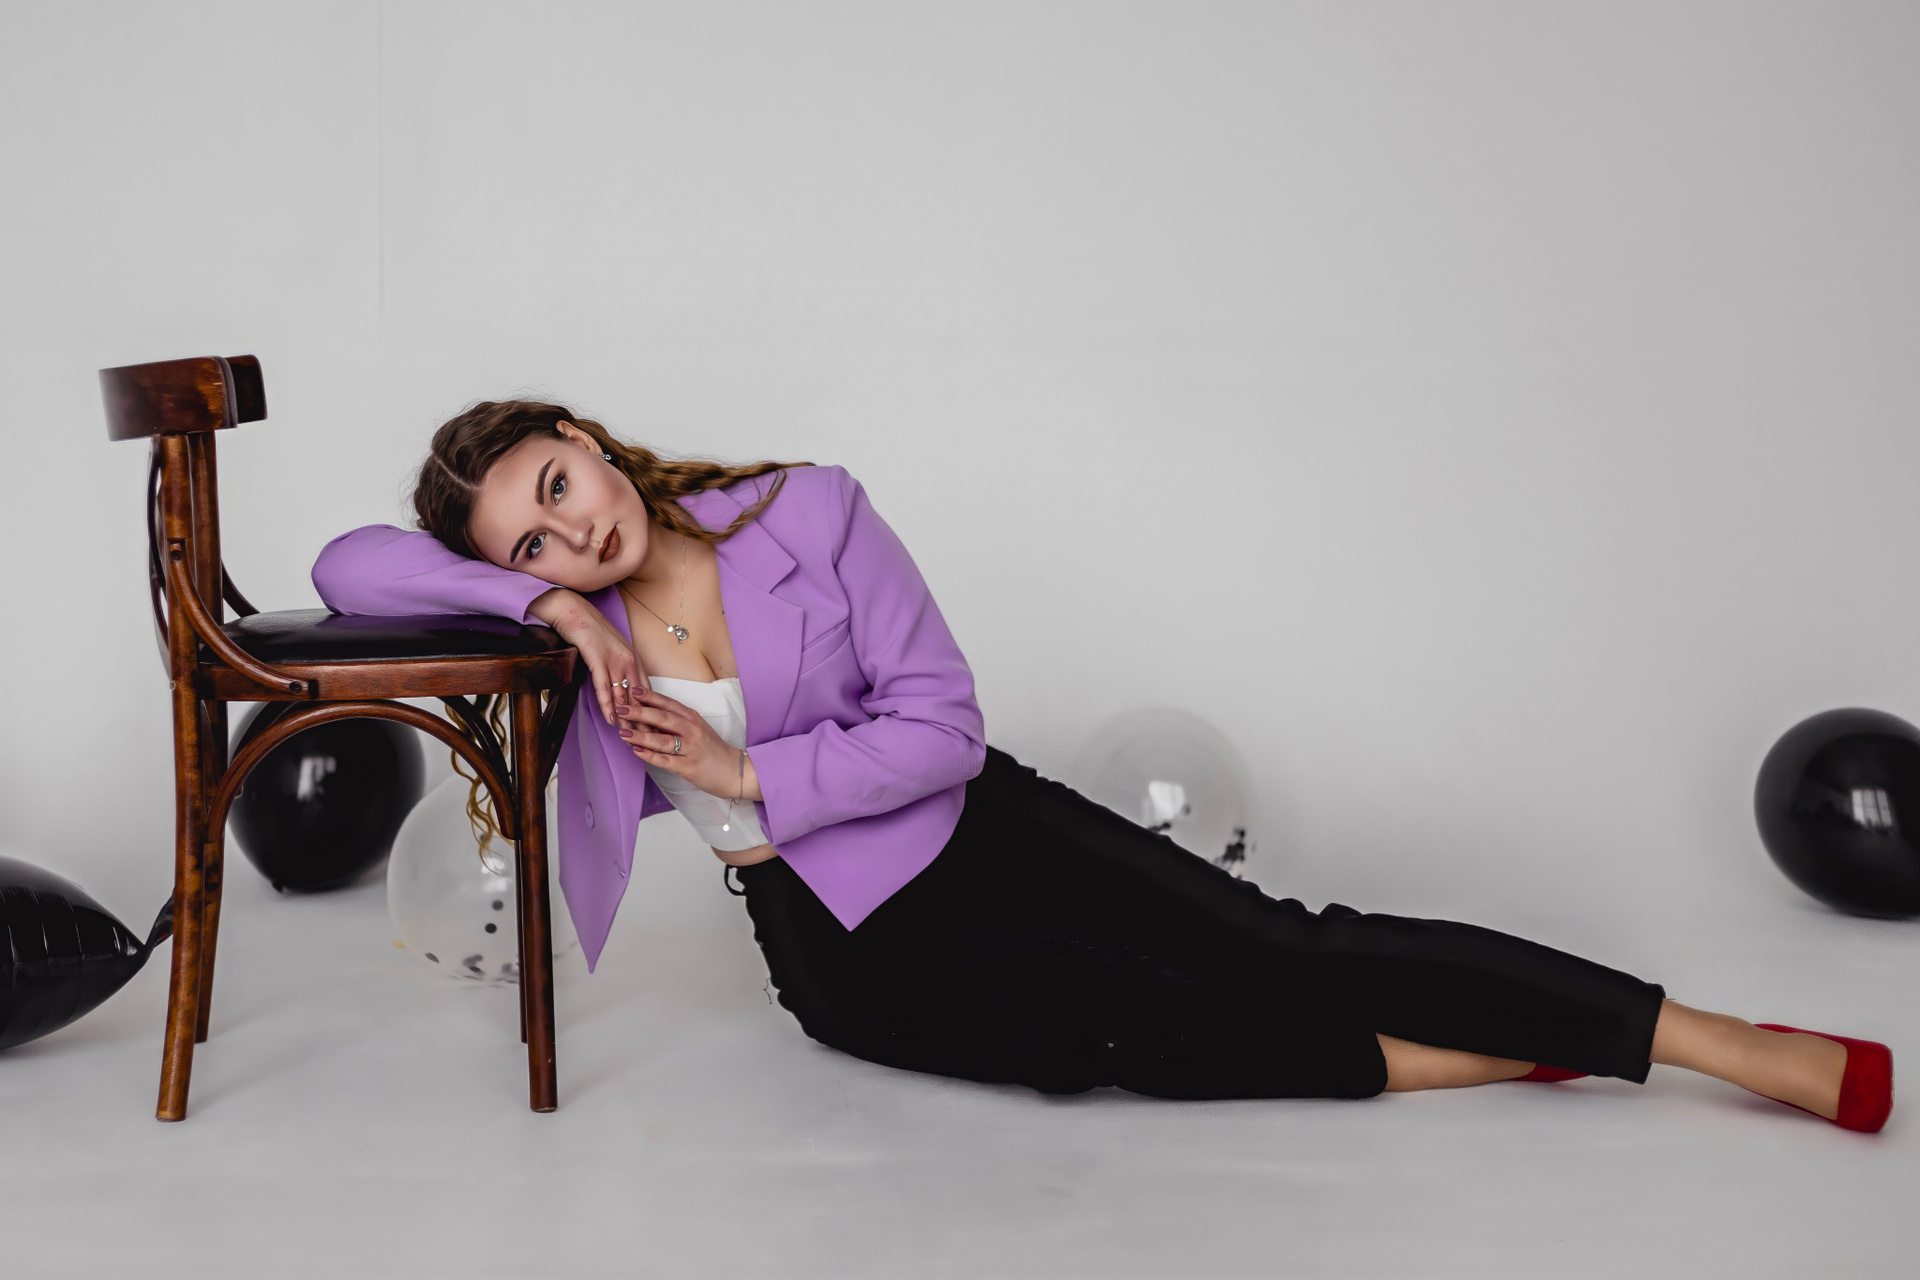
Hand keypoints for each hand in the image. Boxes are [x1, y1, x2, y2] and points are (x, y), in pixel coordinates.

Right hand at [529, 587, 647, 724]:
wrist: (574, 612)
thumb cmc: (591, 632)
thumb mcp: (611, 652)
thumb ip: (619, 670)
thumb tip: (623, 692)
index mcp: (634, 659)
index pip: (647, 691)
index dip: (653, 711)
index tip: (658, 729)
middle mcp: (629, 660)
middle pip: (640, 696)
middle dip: (645, 719)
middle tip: (651, 741)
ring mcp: (615, 660)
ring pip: (624, 695)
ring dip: (628, 717)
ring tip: (632, 737)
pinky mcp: (598, 659)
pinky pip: (605, 687)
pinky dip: (609, 705)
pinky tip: (612, 719)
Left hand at [618, 689, 762, 800]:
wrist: (733, 771)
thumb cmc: (711, 749)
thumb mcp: (697, 729)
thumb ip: (676, 721)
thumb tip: (647, 714)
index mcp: (692, 718)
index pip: (668, 703)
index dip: (650, 696)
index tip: (633, 690)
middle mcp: (692, 730)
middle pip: (663, 718)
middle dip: (640, 712)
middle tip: (621, 708)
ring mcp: (691, 748)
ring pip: (662, 740)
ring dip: (641, 736)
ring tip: (623, 732)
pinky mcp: (689, 767)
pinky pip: (666, 761)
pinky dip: (650, 756)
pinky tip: (637, 751)